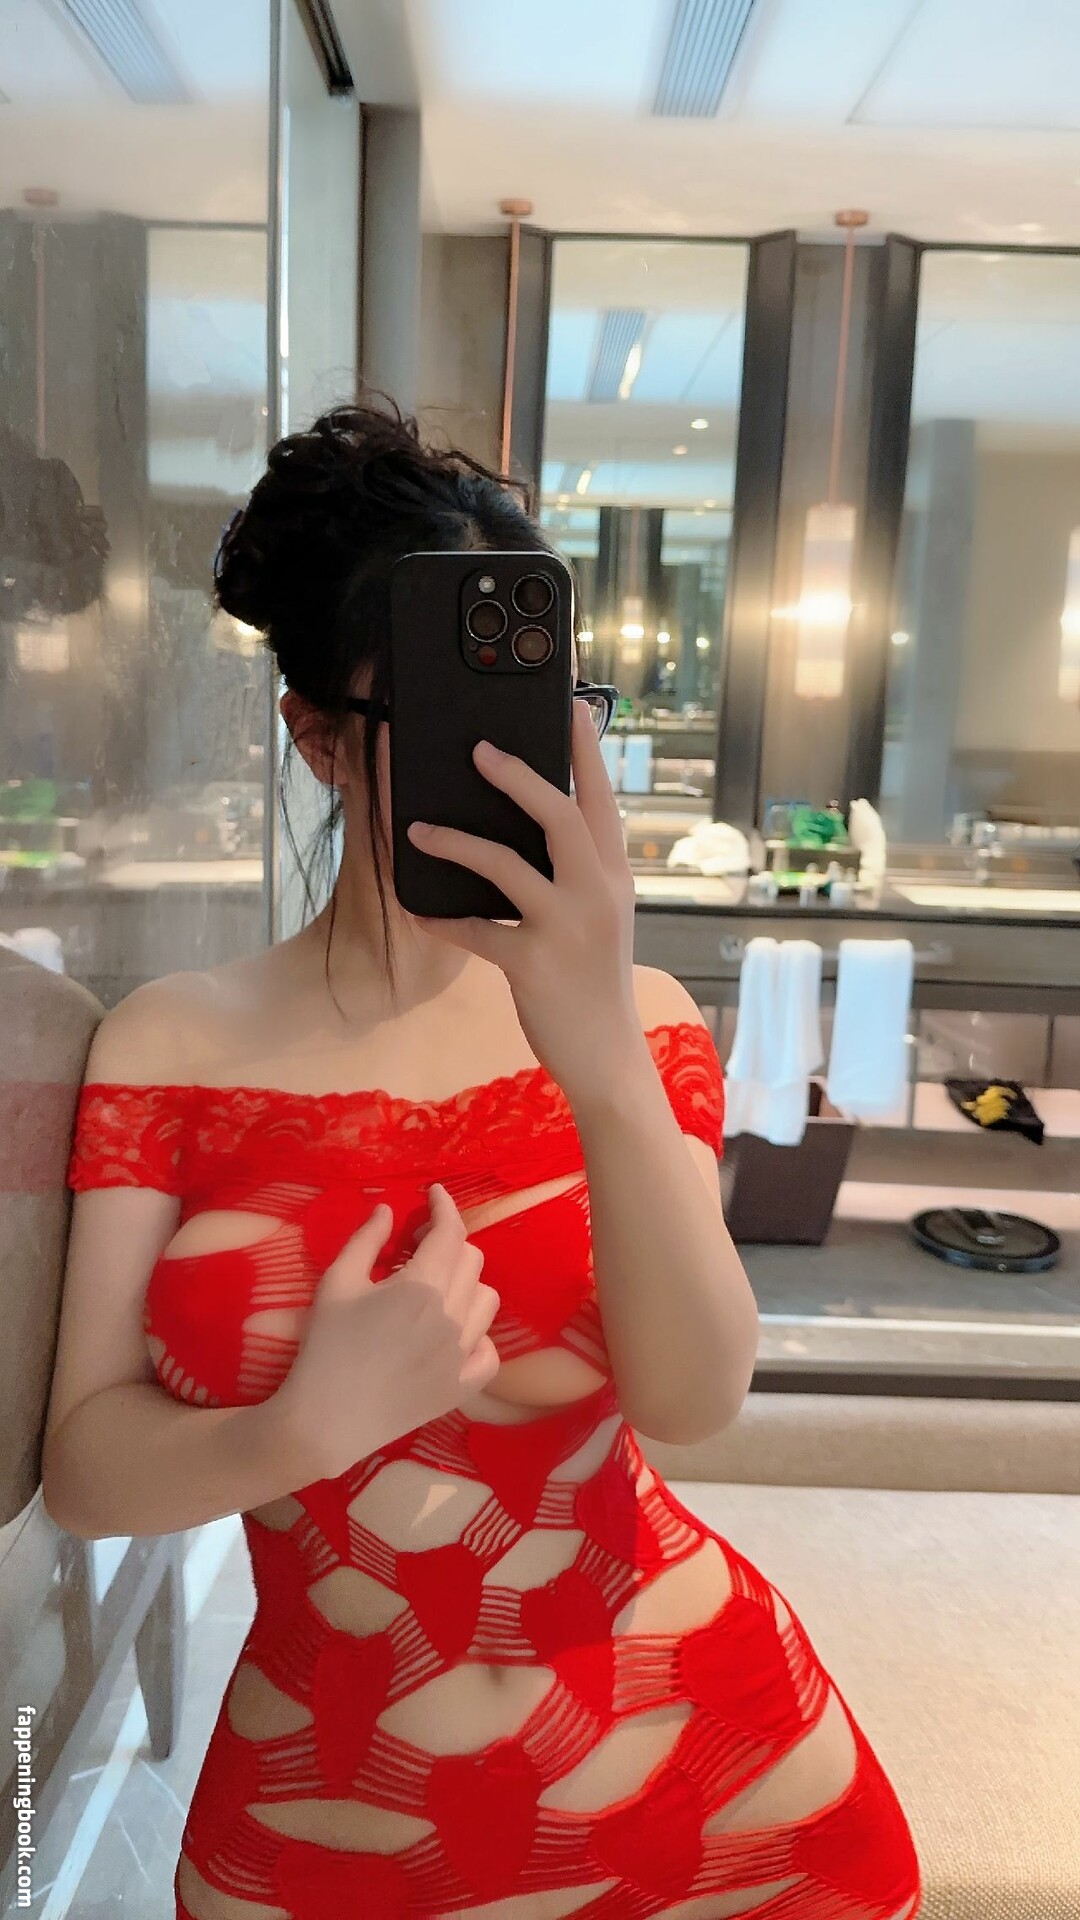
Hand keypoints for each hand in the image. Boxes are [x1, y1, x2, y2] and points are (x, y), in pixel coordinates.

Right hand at [271, 1184, 500, 1481]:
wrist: (324, 1420)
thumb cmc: (324, 1347)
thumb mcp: (336, 1283)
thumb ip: (366, 1240)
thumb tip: (388, 1209)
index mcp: (420, 1286)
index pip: (450, 1232)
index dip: (445, 1207)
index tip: (435, 1195)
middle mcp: (452, 1316)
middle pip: (471, 1260)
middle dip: (448, 1243)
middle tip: (418, 1247)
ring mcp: (462, 1354)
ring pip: (487, 1300)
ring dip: (466, 1284)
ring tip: (436, 1290)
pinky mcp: (463, 1387)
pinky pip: (490, 1350)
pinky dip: (477, 1335)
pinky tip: (451, 1334)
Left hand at [406, 700, 645, 1106]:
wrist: (607, 1054)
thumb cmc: (593, 979)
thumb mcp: (601, 916)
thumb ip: (577, 871)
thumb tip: (529, 823)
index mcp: (615, 876)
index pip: (601, 800)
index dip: (584, 751)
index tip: (568, 705)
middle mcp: (597, 894)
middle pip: (560, 815)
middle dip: (518, 777)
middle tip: (478, 750)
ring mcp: (566, 929)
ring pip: (506, 865)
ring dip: (457, 842)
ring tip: (417, 829)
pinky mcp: (532, 966)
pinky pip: (476, 931)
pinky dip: (442, 920)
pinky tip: (418, 911)